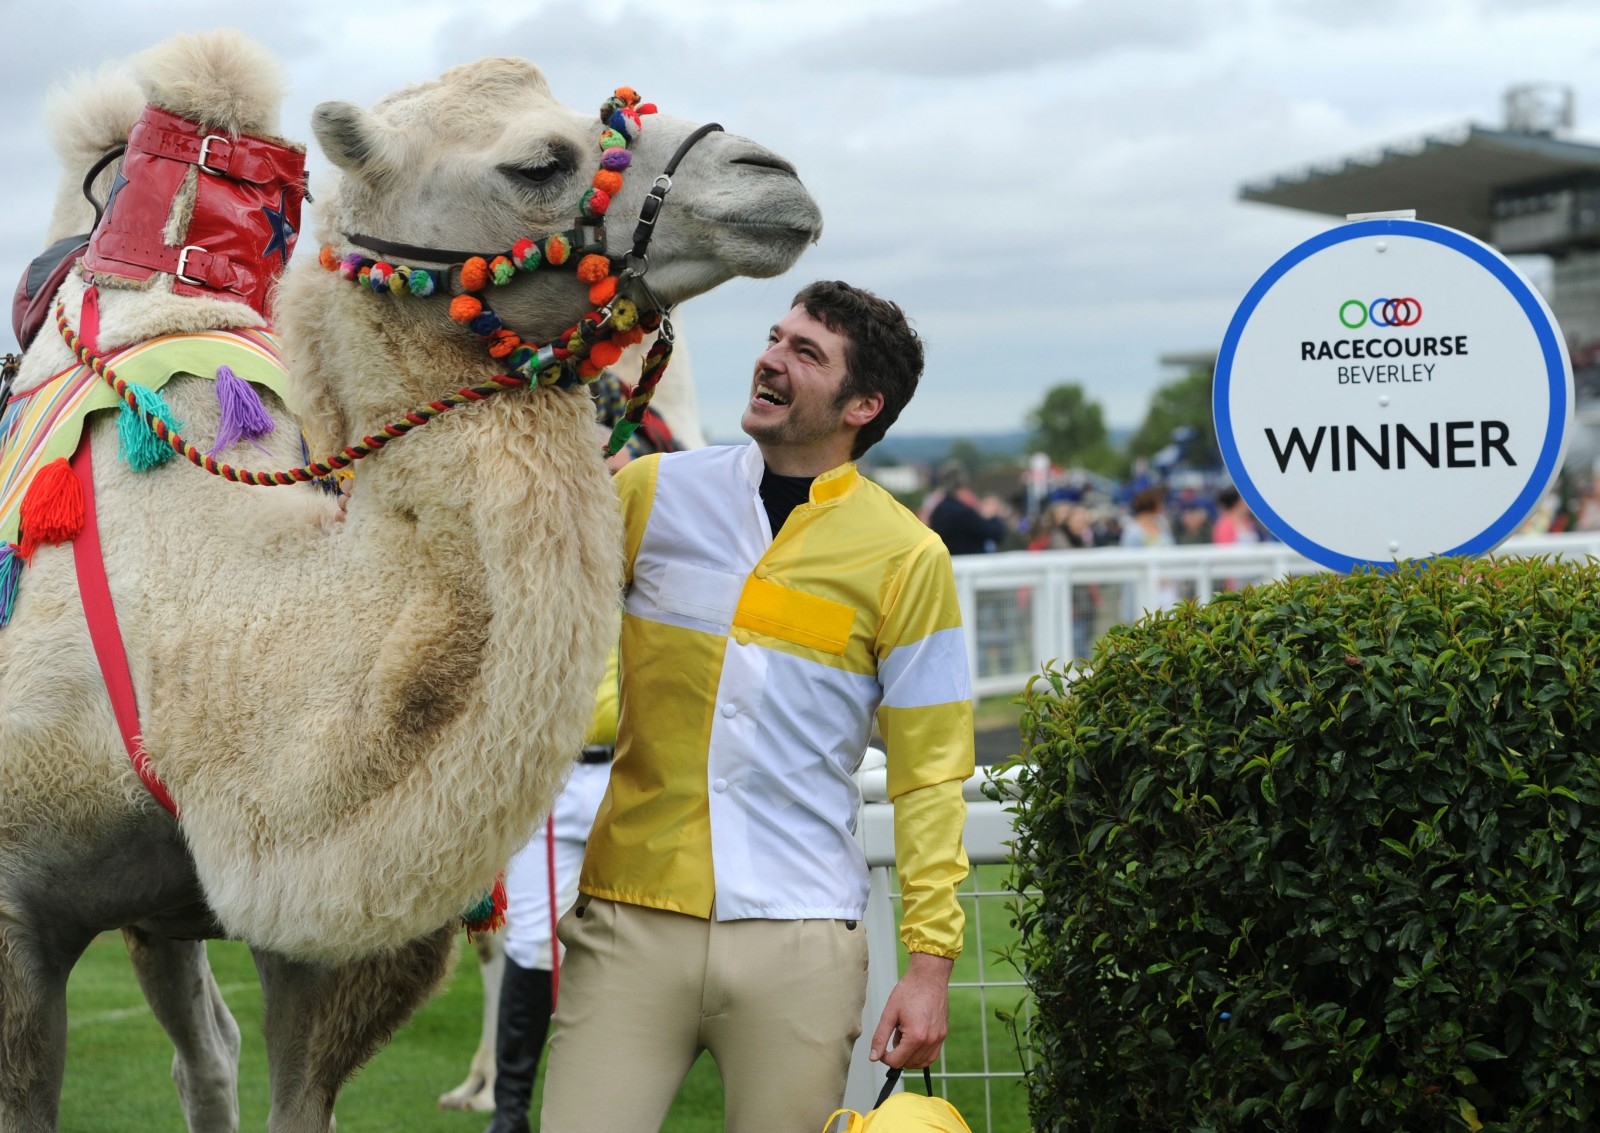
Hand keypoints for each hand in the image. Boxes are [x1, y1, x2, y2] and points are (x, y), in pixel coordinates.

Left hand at [869, 952, 953, 1068]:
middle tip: (894, 1035)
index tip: (882, 1049)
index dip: (885, 1058)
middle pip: (908, 1063)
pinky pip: (932, 1056)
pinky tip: (914, 1041)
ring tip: (904, 1036)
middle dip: (897, 1055)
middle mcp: (930, 1040)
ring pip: (921, 1063)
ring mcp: (939, 1038)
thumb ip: (880, 1037)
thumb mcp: (889, 1013)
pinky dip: (921, 1055)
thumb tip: (874, 1056)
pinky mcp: (943, 1035)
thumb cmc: (910, 990)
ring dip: (909, 1057)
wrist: (929, 977)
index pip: (897, 1061)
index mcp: (915, 1036)